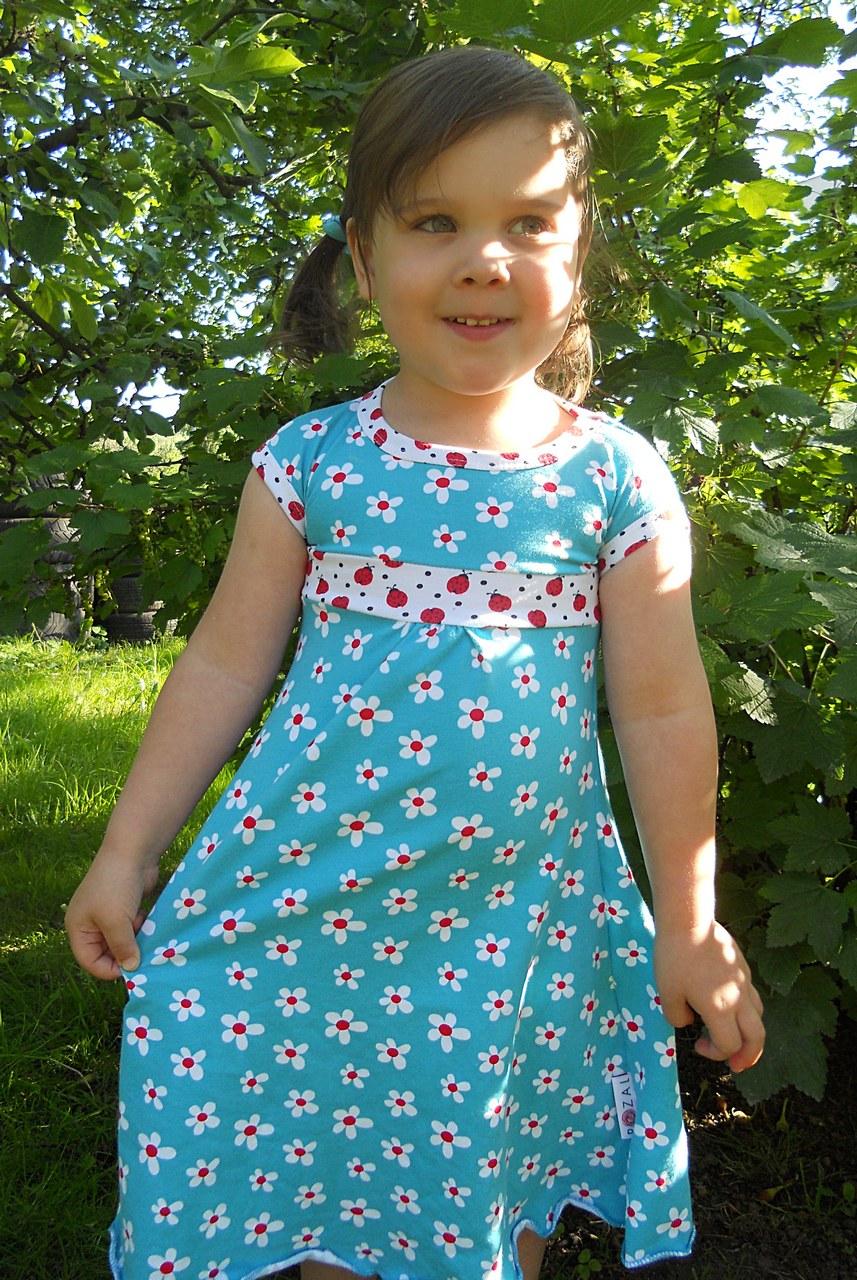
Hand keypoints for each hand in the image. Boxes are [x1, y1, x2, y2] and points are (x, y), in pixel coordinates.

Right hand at [65, 848, 159, 980]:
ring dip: (134, 939)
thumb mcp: (116, 922)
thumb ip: (122, 948)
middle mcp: (90, 923)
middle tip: (142, 951)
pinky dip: (139, 927)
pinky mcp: (124, 906)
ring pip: (121, 940)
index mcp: (78, 928)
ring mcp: (107, 914)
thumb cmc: (117, 886)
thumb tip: (131, 968)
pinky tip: (145, 917)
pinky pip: (131, 927)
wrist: (132, 850)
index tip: (132, 968)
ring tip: (142, 928)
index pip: (89, 961)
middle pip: (106, 952)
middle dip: (123, 953)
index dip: (108, 969)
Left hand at [654, 919, 764, 1072]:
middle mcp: (739, 998)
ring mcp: (744, 981)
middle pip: (757, 1037)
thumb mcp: (667, 994)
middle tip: (736, 1065)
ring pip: (758, 1016)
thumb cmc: (674, 958)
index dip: (715, 1054)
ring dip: (750, 1033)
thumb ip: (678, 1017)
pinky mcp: (743, 967)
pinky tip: (729, 1006)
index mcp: (721, 1009)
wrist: (688, 921)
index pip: (729, 1045)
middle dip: (749, 1056)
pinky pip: (751, 996)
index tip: (698, 1046)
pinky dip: (745, 1011)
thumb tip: (690, 1021)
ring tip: (736, 1038)